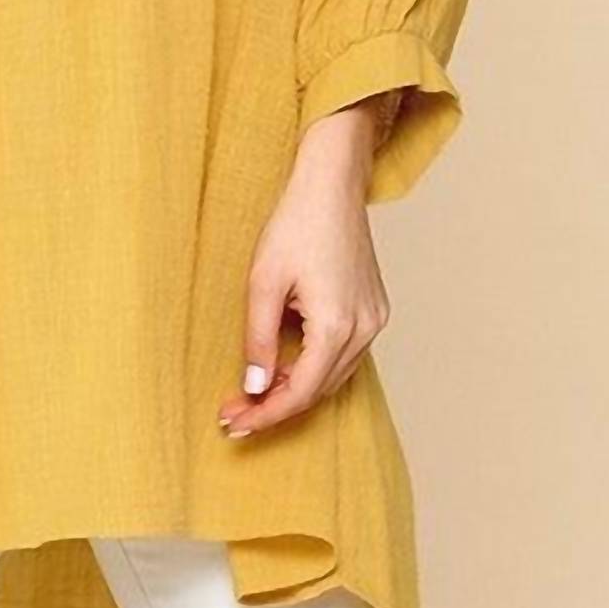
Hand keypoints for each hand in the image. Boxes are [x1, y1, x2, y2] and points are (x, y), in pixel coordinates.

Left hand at [217, 102, 390, 439]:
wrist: (331, 184)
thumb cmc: (296, 224)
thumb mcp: (263, 283)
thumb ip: (259, 341)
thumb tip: (255, 388)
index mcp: (336, 325)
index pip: (300, 393)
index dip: (265, 414)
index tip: (233, 423)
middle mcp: (364, 329)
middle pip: (319, 390)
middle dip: (275, 405)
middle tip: (234, 410)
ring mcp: (375, 320)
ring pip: (333, 376)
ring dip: (295, 388)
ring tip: (254, 391)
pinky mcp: (375, 309)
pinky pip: (344, 354)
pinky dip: (314, 367)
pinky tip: (286, 364)